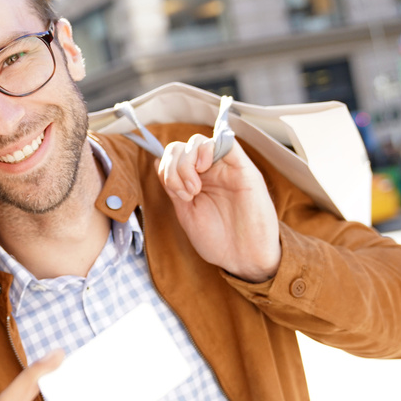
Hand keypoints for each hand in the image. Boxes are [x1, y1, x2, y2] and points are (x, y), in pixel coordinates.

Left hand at [157, 135, 281, 281]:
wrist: (244, 258)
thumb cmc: (218, 241)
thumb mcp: (186, 212)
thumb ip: (172, 187)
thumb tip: (155, 161)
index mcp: (196, 180)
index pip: (173, 157)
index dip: (166, 169)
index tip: (177, 194)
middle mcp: (211, 171)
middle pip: (182, 147)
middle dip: (174, 168)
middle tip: (186, 194)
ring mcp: (226, 169)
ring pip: (199, 141)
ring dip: (187, 162)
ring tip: (194, 189)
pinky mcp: (244, 169)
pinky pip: (226, 141)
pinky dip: (207, 149)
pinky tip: (204, 168)